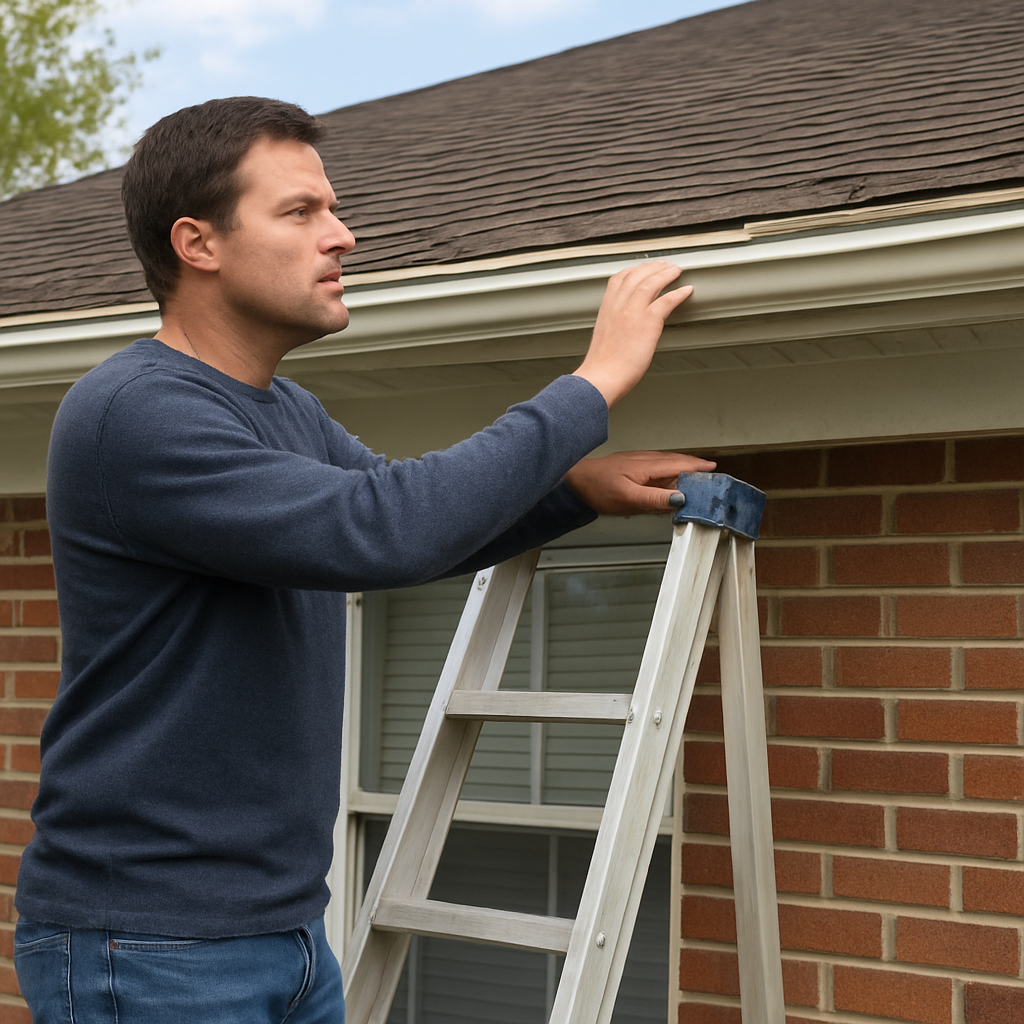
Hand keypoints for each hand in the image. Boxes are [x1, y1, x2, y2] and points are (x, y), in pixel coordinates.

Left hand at [565, 450, 716, 515]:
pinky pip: (656, 467)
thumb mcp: (628, 499)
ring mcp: (637, 462)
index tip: (713, 470)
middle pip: (676, 462)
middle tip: (710, 475)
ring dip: (682, 468)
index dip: (698, 467)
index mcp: (647, 466)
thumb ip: (655, 500)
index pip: (679, 464)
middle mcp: (644, 460)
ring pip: (666, 464)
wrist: (575, 482)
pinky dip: (668, 471)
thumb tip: (680, 499)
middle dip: (694, 467)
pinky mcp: (631, 467)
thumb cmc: (597, 489)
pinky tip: (668, 480)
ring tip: (695, 477)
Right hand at [573, 262, 692, 407]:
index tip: (643, 268)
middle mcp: (618, 305)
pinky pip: (667, 300)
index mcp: (607, 308)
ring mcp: (633, 311)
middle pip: (637, 275)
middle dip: (652, 267)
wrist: (602, 377)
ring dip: (666, 274)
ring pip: (652, 282)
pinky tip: (686, 290)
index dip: (634, 270)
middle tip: (664, 265)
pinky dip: (678, 293)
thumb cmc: (602, 366)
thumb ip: (613, 327)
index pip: (619, 278)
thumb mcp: (603, 338)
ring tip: (676, 271)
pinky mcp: (648, 322)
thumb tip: (621, 330)